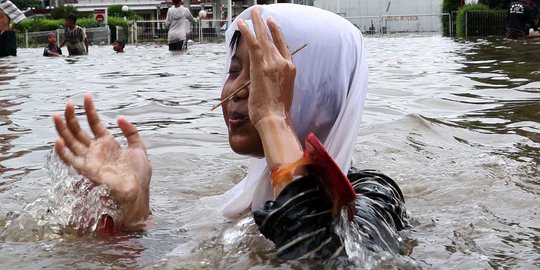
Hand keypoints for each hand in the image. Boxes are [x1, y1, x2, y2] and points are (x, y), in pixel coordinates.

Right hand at [53, 94, 151, 230]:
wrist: (138, 191)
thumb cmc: (139, 174)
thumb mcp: (138, 148)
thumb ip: (131, 132)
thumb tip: (119, 117)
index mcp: (107, 143)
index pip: (94, 123)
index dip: (90, 110)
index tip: (87, 96)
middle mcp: (95, 150)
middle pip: (79, 131)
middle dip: (73, 117)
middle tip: (69, 103)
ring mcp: (89, 160)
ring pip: (71, 142)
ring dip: (63, 129)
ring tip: (57, 115)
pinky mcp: (86, 171)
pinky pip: (71, 161)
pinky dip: (63, 152)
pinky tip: (58, 140)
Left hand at [237, 7, 295, 127]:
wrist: (275, 118)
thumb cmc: (276, 112)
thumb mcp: (280, 92)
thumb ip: (275, 81)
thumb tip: (267, 80)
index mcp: (290, 70)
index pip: (283, 46)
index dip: (277, 33)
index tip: (272, 23)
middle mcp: (284, 63)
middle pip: (274, 38)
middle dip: (266, 24)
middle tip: (260, 12)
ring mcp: (273, 64)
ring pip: (264, 38)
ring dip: (257, 23)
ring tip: (252, 12)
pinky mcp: (261, 67)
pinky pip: (254, 45)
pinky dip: (247, 33)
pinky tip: (241, 24)